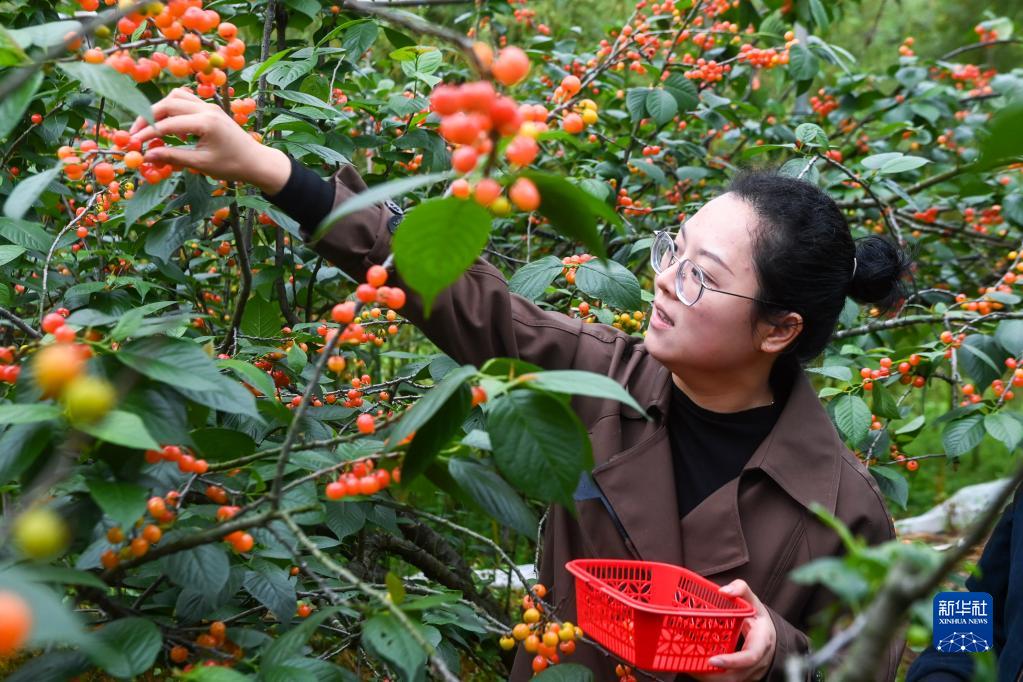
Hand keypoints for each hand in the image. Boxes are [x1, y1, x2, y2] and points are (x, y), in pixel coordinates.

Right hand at [128, 87, 290, 194]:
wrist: (257, 161)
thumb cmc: (232, 166)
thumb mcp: (201, 164)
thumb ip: (172, 157)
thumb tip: (146, 157)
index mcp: (205, 122)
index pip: (167, 124)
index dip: (147, 134)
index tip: (133, 144)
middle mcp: (207, 108)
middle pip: (167, 104)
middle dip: (148, 118)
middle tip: (136, 135)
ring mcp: (209, 106)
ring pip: (176, 98)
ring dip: (160, 110)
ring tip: (152, 130)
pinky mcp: (211, 108)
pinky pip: (186, 101)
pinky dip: (174, 110)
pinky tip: (172, 128)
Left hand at [691, 579, 776, 681]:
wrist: (770, 637)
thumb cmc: (759, 619)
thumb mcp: (754, 600)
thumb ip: (741, 589)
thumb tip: (723, 591)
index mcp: (761, 641)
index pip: (750, 657)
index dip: (731, 661)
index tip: (712, 660)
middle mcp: (757, 661)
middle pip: (735, 676)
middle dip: (712, 675)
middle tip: (689, 666)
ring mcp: (749, 672)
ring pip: (728, 681)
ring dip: (708, 677)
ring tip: (687, 667)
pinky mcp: (741, 676)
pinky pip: (725, 679)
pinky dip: (709, 676)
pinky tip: (693, 667)